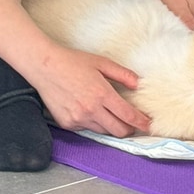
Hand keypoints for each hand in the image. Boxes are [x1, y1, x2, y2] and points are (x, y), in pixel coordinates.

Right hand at [31, 44, 151, 136]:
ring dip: (111, 127)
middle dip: (129, 129)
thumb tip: (138, 85)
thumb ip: (123, 74)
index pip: (127, 115)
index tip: (148, 125)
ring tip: (112, 116)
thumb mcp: (102, 63)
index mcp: (102, 94)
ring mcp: (78, 119)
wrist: (45, 67)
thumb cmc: (74, 62)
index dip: (140, 122)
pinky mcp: (67, 124)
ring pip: (103, 131)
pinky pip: (86, 129)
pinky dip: (93, 123)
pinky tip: (91, 111)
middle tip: (133, 123)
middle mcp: (91, 110)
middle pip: (118, 130)